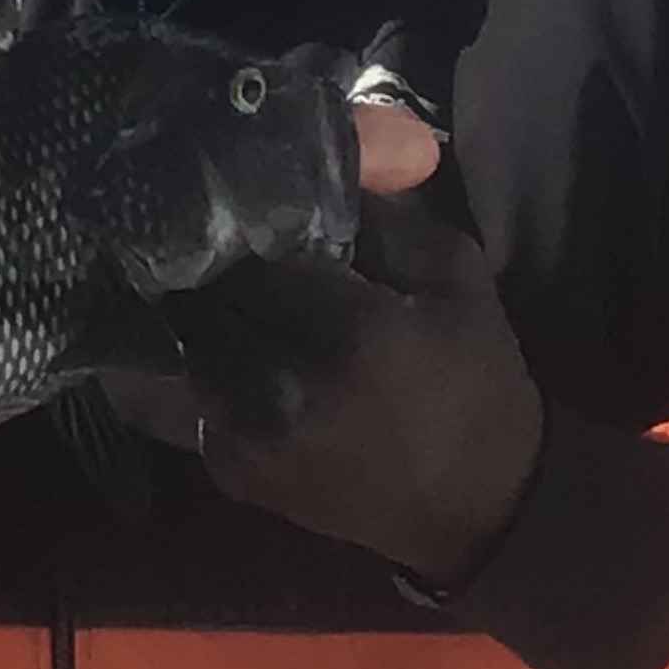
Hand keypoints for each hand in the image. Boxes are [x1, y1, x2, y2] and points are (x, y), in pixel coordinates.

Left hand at [157, 113, 541, 586]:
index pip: (246, 242)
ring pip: (189, 339)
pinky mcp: (227, 469)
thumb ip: (381, 211)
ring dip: (206, 311)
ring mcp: (243, 434)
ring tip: (228, 287)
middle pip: (203, 290)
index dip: (237, 212)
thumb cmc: (476, 381)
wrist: (479, 509)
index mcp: (341, 331)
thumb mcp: (454, 275)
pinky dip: (210, 363)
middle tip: (222, 233)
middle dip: (210, 258)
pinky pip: (194, 392)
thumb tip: (312, 159)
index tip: (239, 191)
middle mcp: (276, 384)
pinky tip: (241, 347)